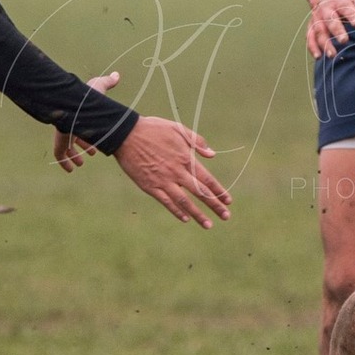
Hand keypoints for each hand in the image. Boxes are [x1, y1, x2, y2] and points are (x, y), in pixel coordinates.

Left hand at [54, 71, 120, 171]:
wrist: (76, 103)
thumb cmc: (87, 95)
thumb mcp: (100, 87)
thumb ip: (107, 82)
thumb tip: (116, 74)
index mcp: (78, 116)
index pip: (82, 129)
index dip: (89, 138)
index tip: (95, 147)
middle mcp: (70, 125)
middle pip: (75, 139)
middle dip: (83, 147)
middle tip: (92, 153)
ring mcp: (63, 134)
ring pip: (67, 149)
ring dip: (74, 156)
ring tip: (81, 164)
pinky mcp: (60, 140)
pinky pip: (59, 154)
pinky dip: (64, 163)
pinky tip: (70, 170)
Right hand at [113, 116, 232, 227]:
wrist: (126, 134)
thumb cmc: (153, 129)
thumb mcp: (178, 128)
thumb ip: (196, 141)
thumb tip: (212, 155)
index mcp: (185, 158)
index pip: (207, 179)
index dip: (219, 191)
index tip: (228, 201)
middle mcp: (177, 172)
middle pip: (200, 193)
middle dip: (214, 206)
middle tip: (226, 216)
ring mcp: (163, 181)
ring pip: (184, 202)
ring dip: (197, 214)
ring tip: (208, 225)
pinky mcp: (149, 186)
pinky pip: (166, 202)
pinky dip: (176, 211)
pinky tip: (185, 218)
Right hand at [305, 0, 354, 59]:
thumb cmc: (344, 1)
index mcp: (339, 2)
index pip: (346, 8)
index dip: (352, 15)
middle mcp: (326, 10)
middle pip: (330, 21)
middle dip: (337, 31)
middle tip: (344, 40)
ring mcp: (317, 19)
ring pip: (319, 31)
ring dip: (324, 43)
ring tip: (332, 55)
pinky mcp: (311, 27)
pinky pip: (310, 37)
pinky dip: (312, 47)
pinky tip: (318, 56)